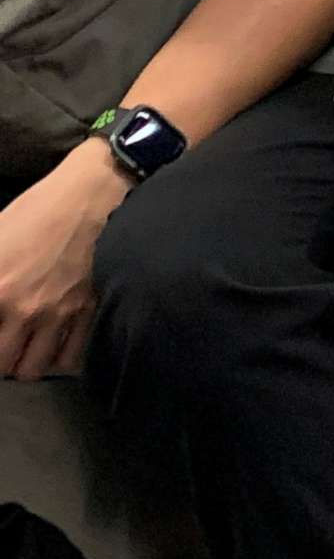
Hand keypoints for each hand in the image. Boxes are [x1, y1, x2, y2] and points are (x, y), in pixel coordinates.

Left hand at [0, 143, 129, 379]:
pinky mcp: (91, 311)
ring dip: (25, 362)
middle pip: (2, 364)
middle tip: (5, 341)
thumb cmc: (41, 206)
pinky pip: (71, 358)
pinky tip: (56, 345)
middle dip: (1, 355)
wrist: (99, 189)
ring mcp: (60, 314)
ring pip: (33, 368)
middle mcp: (23, 309)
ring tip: (27, 348)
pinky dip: (59, 359)